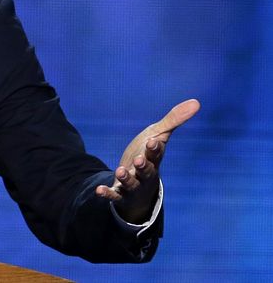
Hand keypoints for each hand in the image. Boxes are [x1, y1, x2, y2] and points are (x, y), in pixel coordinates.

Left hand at [95, 99, 199, 223]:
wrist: (140, 186)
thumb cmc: (148, 156)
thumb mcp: (157, 137)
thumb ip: (173, 120)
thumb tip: (196, 102)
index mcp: (154, 159)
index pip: (157, 154)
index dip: (155, 148)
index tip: (153, 141)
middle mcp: (146, 174)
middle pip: (147, 171)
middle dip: (144, 166)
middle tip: (139, 159)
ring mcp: (133, 185)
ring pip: (131, 183)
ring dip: (126, 178)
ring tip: (120, 171)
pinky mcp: (120, 193)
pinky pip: (114, 195)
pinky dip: (108, 193)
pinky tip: (99, 190)